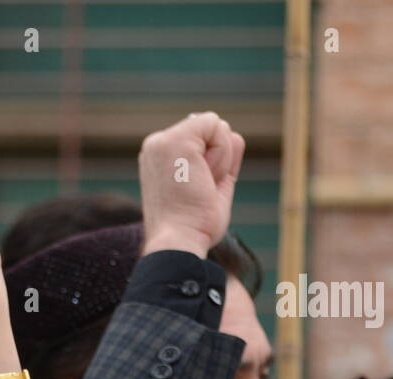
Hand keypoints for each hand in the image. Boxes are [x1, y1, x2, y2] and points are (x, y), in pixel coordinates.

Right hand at [138, 112, 244, 257]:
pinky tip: (203, 176)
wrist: (178, 240)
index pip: (203, 141)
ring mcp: (162, 141)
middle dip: (218, 158)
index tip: (197, 191)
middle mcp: (157, 147)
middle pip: (210, 131)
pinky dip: (221, 153)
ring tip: (199, 185)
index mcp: (161, 159)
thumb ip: (222, 160)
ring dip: (220, 159)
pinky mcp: (175, 140)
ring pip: (215, 127)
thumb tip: (234, 135)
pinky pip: (216, 125)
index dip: (214, 163)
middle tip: (199, 189)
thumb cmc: (192, 225)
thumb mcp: (212, 187)